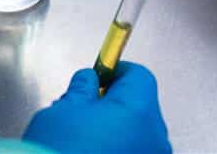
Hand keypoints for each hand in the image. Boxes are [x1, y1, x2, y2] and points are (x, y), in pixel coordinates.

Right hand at [23, 62, 171, 152]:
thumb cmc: (61, 152)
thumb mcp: (64, 109)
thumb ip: (81, 88)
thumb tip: (88, 80)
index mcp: (140, 111)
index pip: (139, 76)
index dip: (117, 71)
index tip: (99, 74)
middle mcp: (155, 137)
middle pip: (141, 105)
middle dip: (114, 102)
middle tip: (84, 107)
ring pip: (138, 133)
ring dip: (116, 129)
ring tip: (83, 137)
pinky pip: (135, 152)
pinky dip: (118, 149)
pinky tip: (91, 153)